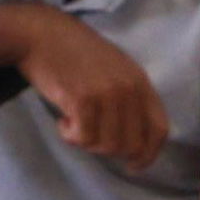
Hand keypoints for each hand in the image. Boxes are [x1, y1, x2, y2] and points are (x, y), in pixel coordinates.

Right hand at [16, 14, 170, 172]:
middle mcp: (128, 88)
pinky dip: (69, 136)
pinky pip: (82, 138)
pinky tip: (62, 120)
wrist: (40, 34)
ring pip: (106, 146)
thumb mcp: (114, 68)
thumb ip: (129, 98)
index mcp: (140, 81)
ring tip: (73, 121)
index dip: (148, 154)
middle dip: (109, 149)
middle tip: (89, 134)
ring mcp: (107, 93)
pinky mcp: (83, 99)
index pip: (159, 129)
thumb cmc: (73, 54)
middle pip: (131, 145)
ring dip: (86, 141)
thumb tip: (132, 140)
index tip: (134, 165)